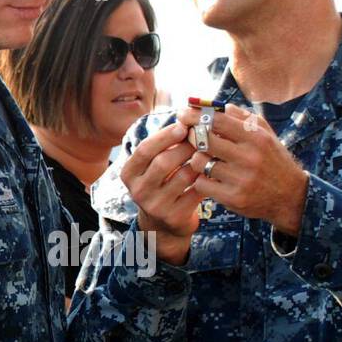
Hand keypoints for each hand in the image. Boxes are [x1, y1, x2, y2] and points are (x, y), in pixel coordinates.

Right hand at [121, 122, 199, 265]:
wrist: (163, 225)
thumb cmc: (161, 184)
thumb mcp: (152, 166)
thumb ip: (162, 145)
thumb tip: (186, 117)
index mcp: (129, 174)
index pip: (145, 150)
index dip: (164, 136)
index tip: (182, 126)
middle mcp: (138, 191)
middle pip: (163, 162)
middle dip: (185, 146)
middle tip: (201, 137)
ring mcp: (156, 206)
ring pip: (183, 176)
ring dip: (199, 161)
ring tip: (209, 151)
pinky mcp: (174, 216)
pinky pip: (196, 191)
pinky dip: (206, 178)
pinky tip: (212, 170)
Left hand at [176, 102, 308, 235]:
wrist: (290, 196)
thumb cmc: (273, 160)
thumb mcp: (265, 134)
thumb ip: (243, 118)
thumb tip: (218, 106)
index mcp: (256, 137)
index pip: (218, 121)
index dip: (196, 115)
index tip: (183, 114)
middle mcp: (249, 157)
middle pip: (204, 140)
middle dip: (191, 136)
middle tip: (189, 136)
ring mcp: (241, 179)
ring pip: (200, 162)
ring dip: (197, 159)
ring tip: (203, 159)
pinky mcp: (234, 198)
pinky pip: (202, 184)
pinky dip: (201, 179)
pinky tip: (209, 178)